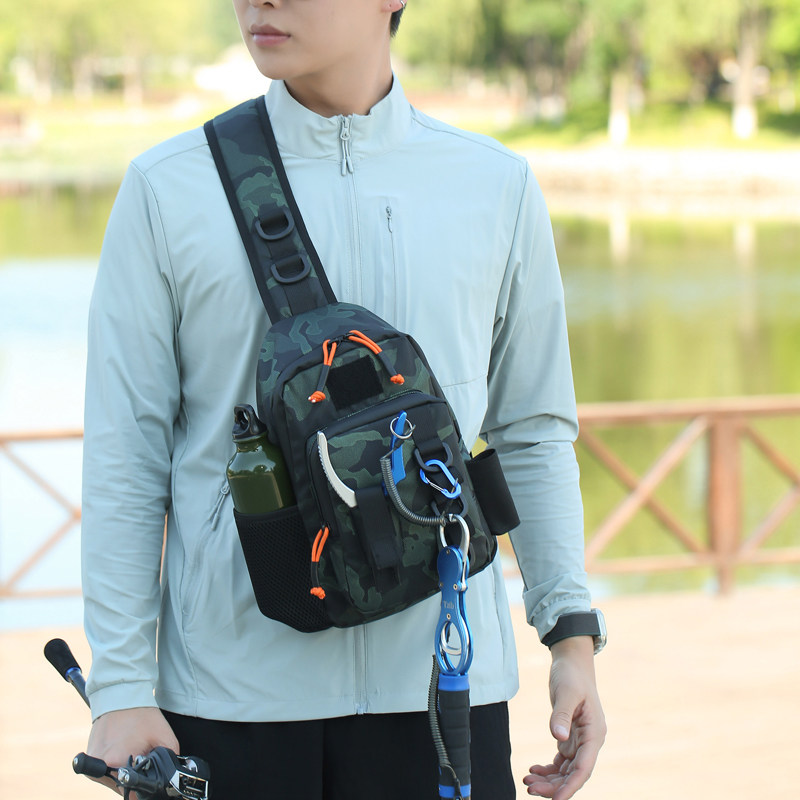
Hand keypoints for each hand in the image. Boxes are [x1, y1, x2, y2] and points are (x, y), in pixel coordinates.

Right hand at [86, 707, 179, 796]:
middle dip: (137, 778)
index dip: (147, 789)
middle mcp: (98, 767)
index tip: (154, 779)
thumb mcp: (165, 739)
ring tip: (133, 749)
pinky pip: (106, 771)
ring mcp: (91, 763)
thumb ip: (169, 763)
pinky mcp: (89, 758)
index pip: (133, 794)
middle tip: (144, 757)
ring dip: (126, 771)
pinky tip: (125, 747)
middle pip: (123, 787)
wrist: (122, 694)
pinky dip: (118, 764)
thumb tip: (168, 781)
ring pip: (114, 780)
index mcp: (115, 764)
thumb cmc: (142, 715)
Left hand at [523, 636, 605, 798]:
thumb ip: (562, 714)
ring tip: (527, 781)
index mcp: (595, 733)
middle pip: (574, 774)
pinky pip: (561, 761)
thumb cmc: (572, 675)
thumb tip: (558, 738)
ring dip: (549, 780)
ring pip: (566, 770)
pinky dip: (548, 769)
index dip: (571, 786)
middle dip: (554, 786)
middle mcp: (589, 741)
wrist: (571, 662)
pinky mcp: (569, 737)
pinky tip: (533, 770)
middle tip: (529, 787)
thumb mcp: (567, 692)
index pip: (584, 768)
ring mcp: (580, 740)